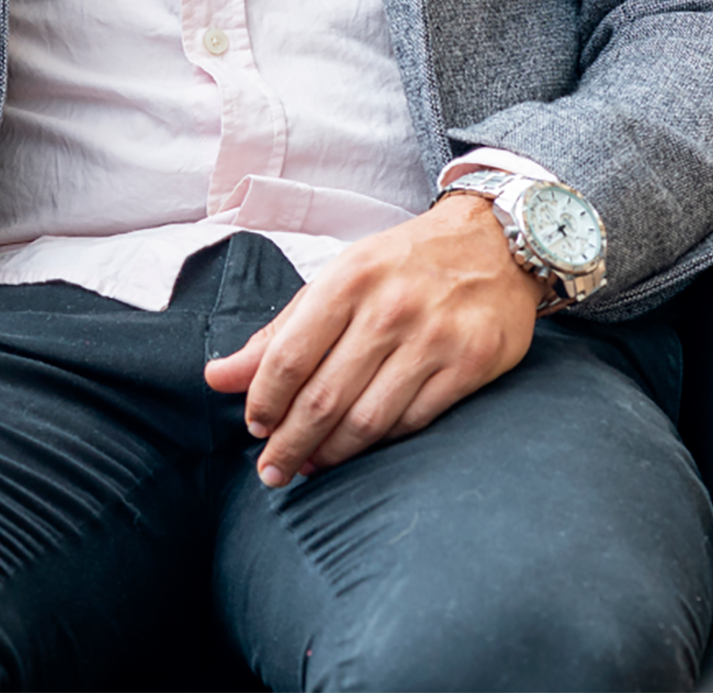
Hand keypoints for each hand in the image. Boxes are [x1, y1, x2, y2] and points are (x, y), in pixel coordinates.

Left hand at [204, 194, 542, 486]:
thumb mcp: (338, 277)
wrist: (494, 242)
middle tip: (271, 470)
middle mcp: (388, 310)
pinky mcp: (469, 366)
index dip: (264, 400)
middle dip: (288, 442)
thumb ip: (280, 330)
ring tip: (307, 466)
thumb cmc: (403, 263)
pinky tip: (358, 450)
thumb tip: (218, 376)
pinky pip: (412, 422)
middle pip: (323, 397)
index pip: (289, 356)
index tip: (253, 425)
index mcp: (347, 280)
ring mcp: (432, 340)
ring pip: (367, 419)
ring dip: (330, 453)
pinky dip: (379, 444)